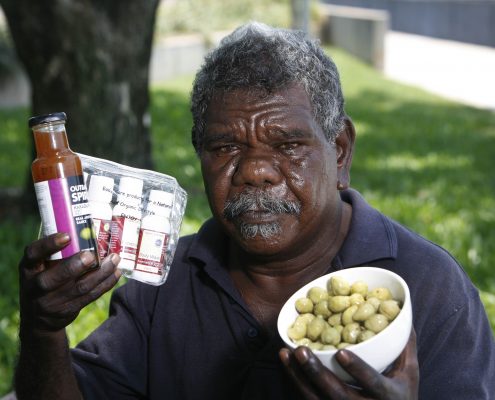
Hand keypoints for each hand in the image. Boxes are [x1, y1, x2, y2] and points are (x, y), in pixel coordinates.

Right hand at [19, 232, 121, 332]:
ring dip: (100, 273)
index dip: (48, 245)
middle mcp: (36, 286)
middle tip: (91, 255)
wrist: (39, 318)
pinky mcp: (68, 310)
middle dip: (74, 266)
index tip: (66, 236)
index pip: (33, 254)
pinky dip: (105, 284)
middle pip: (52, 278)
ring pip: (79, 287)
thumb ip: (56, 252)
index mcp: (28, 268)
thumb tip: (87, 230)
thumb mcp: (39, 266)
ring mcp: (51, 301)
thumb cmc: (44, 279)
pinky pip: (90, 296)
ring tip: (114, 259)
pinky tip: (116, 272)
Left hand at [279, 330, 418, 399]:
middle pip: (337, 395)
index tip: (341, 352)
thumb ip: (405, 345)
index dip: (357, 369)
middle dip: (317, 373)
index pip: (373, 383)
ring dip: (298, 378)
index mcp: (389, 396)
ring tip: (285, 354)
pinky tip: (286, 366)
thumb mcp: (409, 374)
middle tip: (300, 350)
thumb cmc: (402, 396)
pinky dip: (295, 384)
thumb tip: (401, 312)